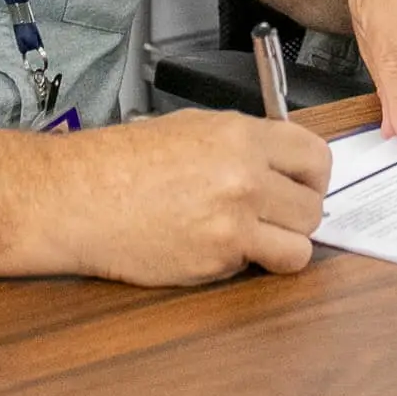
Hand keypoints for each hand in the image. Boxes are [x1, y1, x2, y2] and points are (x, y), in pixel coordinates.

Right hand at [54, 109, 329, 284]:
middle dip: (298, 215)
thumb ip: (243, 144)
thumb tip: (279, 161)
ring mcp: (233, 223)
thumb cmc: (121, 162)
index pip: (317, 156)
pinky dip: (242, 263)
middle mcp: (246, 177)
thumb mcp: (191, 128)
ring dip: (281, 246)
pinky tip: (210, 246)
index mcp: (241, 136)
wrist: (79, 197)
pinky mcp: (215, 261)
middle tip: (274, 216)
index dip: (315, 177)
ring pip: (299, 248)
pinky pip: (255, 267)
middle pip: (313, 207)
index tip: (305, 185)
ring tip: (251, 237)